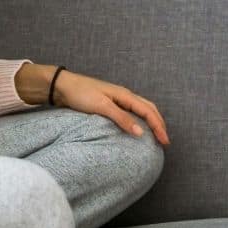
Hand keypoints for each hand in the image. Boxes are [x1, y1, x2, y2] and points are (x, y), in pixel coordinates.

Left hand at [50, 67, 169, 146]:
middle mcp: (124, 95)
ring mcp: (118, 98)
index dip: (159, 126)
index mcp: (125, 95)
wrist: (62, 86)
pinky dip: (141, 119)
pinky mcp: (110, 103)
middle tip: (165, 140)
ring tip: (156, 134)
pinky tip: (138, 127)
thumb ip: (121, 118)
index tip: (165, 141)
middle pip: (149, 108)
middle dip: (159, 123)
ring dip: (152, 120)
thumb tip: (140, 132)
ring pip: (142, 108)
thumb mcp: (101, 106)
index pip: (148, 111)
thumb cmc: (81, 94)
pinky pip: (132, 111)